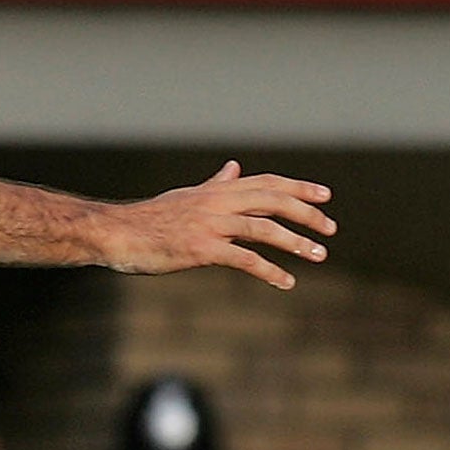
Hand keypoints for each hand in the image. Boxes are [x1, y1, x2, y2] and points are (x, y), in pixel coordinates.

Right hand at [106, 163, 333, 289]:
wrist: (118, 233)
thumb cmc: (151, 218)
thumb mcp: (188, 196)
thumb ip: (216, 184)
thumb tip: (234, 168)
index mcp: (218, 190)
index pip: (268, 183)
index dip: (299, 188)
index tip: (325, 197)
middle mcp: (218, 202)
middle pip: (273, 201)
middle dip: (306, 214)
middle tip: (331, 229)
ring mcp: (210, 224)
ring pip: (264, 229)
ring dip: (296, 242)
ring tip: (319, 255)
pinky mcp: (201, 249)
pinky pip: (244, 259)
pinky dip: (269, 270)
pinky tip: (286, 282)